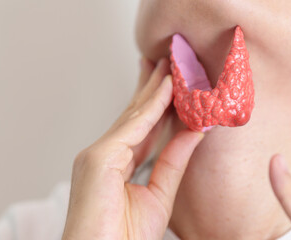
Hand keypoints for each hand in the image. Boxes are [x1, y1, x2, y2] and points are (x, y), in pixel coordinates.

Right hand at [62, 58, 203, 239]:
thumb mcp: (159, 194)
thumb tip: (194, 132)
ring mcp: (97, 154)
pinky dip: (152, 106)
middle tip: (169, 62)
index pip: (139, 128)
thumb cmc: (122, 238)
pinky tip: (168, 88)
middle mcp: (100, 155)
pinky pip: (133, 127)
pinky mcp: (99, 158)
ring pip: (132, 115)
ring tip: (172, 65)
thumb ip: (174, 161)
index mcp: (112, 166)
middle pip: (133, 115)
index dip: (157, 106)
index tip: (174, 85)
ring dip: (154, 89)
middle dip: (152, 88)